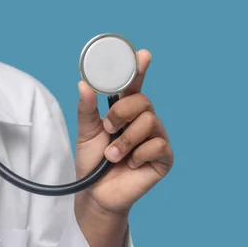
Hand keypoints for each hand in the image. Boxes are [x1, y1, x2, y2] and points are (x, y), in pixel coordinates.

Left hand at [74, 50, 173, 216]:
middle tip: (108, 129)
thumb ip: (87, 109)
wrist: (96, 194)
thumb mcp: (85, 132)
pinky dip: (139, 155)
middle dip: (122, 113)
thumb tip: (83, 84)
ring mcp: (156, 138)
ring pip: (150, 122)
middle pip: (143, 101)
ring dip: (126, 140)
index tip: (143, 54)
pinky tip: (131, 165)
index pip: (135, 85)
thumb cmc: (93, 162)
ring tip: (113, 155)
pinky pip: (158, 145)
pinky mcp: (164, 157)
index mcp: (126, 111)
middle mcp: (144, 120)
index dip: (139, 69)